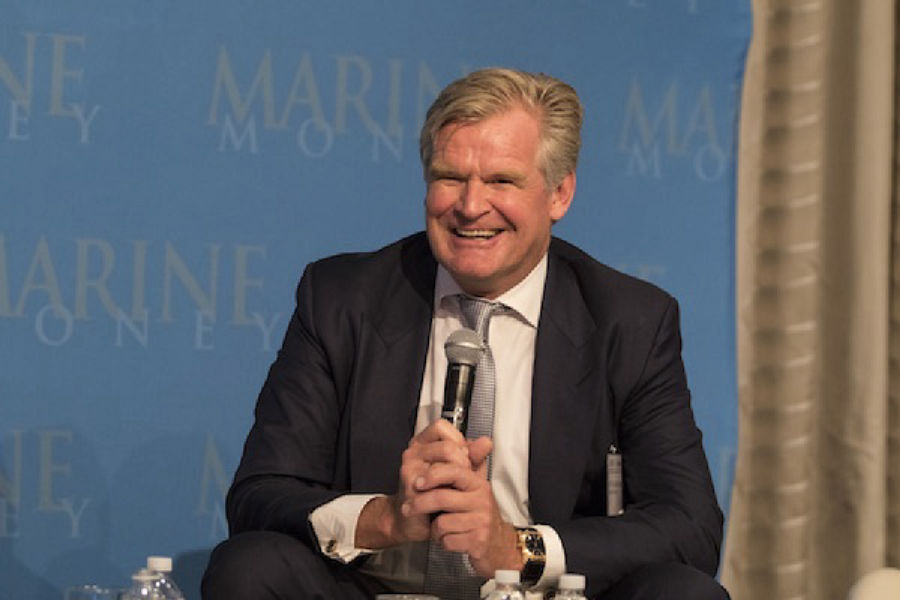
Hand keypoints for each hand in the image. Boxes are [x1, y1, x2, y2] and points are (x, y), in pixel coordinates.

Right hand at [356, 419, 471, 547]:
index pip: (441, 427)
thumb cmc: (435, 495)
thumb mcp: (459, 472)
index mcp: (423, 444)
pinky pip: (437, 486)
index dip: (457, 440)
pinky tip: (447, 499)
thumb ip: (473, 456)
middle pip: (447, 447)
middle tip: (462, 476)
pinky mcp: (411, 488)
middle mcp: (413, 453)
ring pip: (443, 466)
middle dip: (462, 464)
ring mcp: (410, 469)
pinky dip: (447, 494)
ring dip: (455, 480)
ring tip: (454, 489)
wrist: (414, 522)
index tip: (462, 455)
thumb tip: (486, 442)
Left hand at [406, 435, 522, 576]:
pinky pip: (448, 540)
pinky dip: (442, 542)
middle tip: (408, 508)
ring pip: (442, 522)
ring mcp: (481, 521)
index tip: (417, 482)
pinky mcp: (478, 541)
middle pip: (442, 497)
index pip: (454, 470)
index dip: (432, 475)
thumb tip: (477, 439)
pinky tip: (448, 538)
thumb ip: (468, 462)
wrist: (496, 543)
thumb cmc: (477, 512)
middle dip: (420, 504)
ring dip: (434, 528)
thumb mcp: (472, 486)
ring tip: (436, 526)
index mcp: (477, 482)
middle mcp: (482, 499)